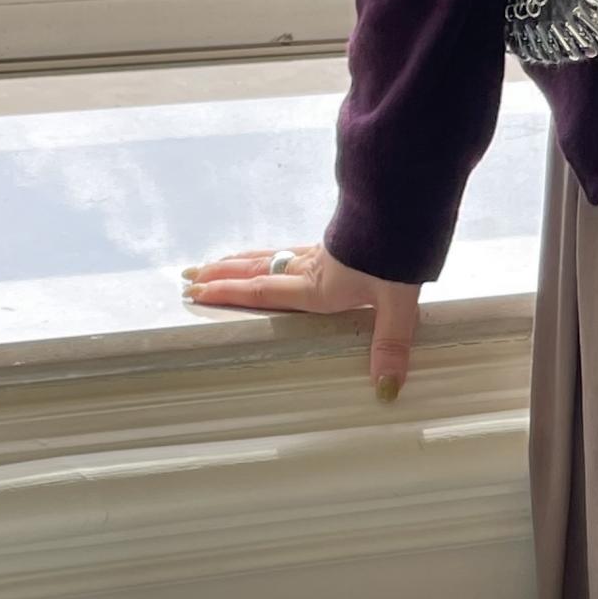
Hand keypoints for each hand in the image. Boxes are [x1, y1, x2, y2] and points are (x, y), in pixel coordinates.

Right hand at [182, 241, 421, 398]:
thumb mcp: (397, 304)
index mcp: (317, 287)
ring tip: (215, 264)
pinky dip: (269, 254)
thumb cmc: (399, 255)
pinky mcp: (335, 242)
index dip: (229, 294)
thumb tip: (385, 387)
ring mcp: (321, 253)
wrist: (408, 211)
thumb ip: (389, 344)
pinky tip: (275, 255)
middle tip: (189, 278)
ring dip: (239, 262)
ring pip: (269, 257)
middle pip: (256, 271)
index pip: (262, 291)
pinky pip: (289, 250)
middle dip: (221, 276)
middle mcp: (311, 269)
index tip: (197, 294)